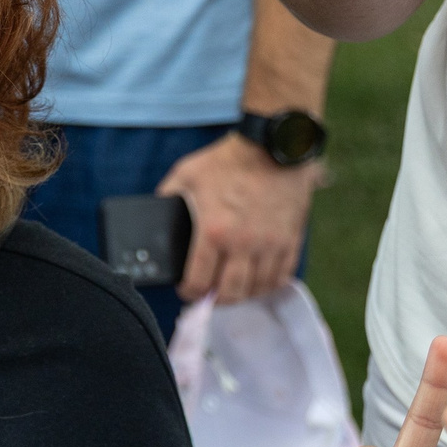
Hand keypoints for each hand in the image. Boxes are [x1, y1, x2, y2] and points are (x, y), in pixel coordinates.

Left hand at [158, 134, 319, 303]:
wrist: (274, 146)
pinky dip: (268, 284)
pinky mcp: (291, 239)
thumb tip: (155, 215)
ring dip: (242, 294)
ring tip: (231, 287)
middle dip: (214, 300)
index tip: (186, 289)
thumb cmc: (228, 160)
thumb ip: (168, 197)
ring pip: (256, 289)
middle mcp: (243, 244)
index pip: (197, 282)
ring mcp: (270, 244)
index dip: (187, 292)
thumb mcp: (186, 174)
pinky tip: (257, 279)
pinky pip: (282, 276)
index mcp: (213, 232)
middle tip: (208, 294)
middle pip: (229, 294)